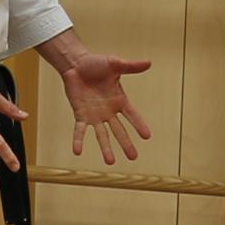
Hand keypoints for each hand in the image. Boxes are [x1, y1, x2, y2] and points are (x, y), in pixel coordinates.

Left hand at [39, 37, 155, 167]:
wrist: (76, 64)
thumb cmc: (96, 64)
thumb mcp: (115, 64)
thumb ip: (131, 66)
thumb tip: (149, 62)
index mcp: (119, 100)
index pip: (132, 115)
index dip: (139, 125)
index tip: (147, 136)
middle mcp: (109, 111)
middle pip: (119, 130)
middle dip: (126, 144)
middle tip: (133, 157)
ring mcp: (95, 115)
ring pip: (102, 135)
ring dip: (106, 148)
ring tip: (110, 162)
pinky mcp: (81, 115)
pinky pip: (80, 130)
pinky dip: (79, 140)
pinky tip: (77, 151)